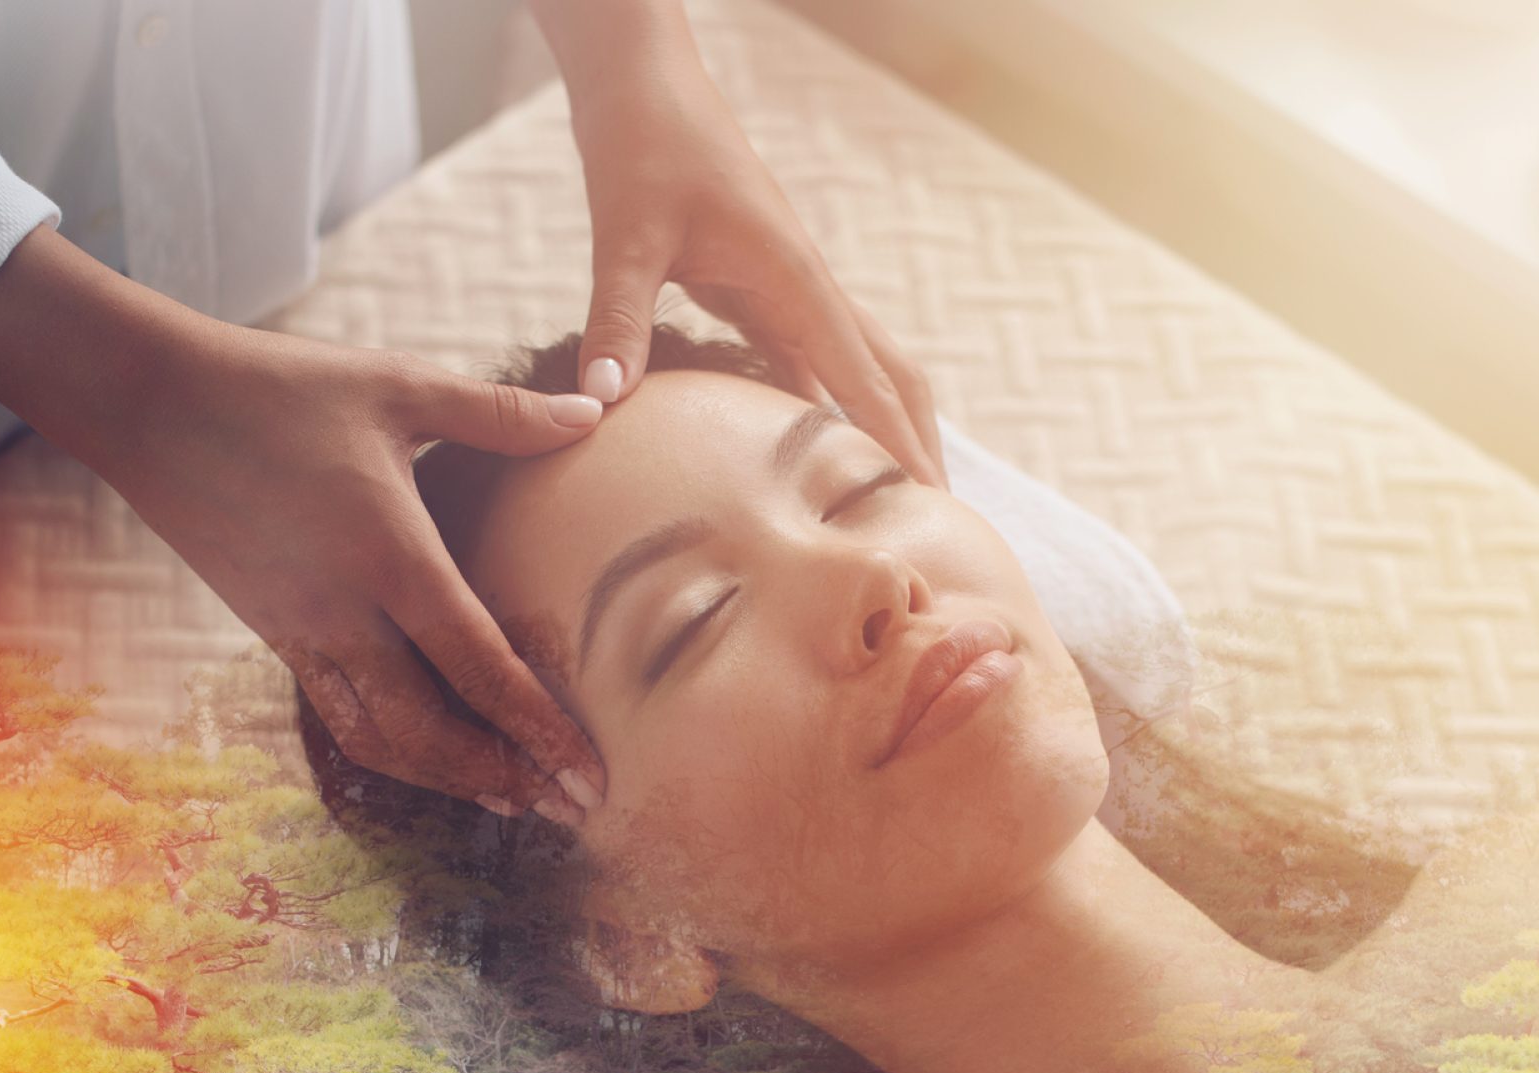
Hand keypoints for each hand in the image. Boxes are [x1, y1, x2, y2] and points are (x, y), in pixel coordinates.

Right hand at [0, 225, 605, 817]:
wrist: (144, 400)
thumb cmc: (279, 386)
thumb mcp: (397, 386)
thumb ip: (501, 412)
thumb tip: (594, 410)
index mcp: (388, 554)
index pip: (478, 665)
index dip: (538, 729)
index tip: (588, 774)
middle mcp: (344, 611)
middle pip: (432, 730)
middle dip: (505, 778)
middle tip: (570, 808)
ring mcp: (303, 633)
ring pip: (382, 741)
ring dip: (450, 778)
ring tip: (512, 799)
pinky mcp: (275, 637)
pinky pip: (341, 718)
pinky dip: (395, 753)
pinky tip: (436, 761)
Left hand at [535, 0, 944, 484]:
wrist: (643, 86)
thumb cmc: (641, 146)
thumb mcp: (626, 236)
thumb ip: (619, 319)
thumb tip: (600, 400)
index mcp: (795, 277)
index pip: (863, 376)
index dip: (896, 443)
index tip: (927, 503)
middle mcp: (809, 288)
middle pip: (892, 376)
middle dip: (917, 444)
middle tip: (938, 520)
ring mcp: (792, 292)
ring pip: (861, 370)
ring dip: (885, 428)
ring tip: (895, 499)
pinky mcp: (766, 294)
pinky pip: (813, 365)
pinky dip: (830, 411)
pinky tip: (823, 457)